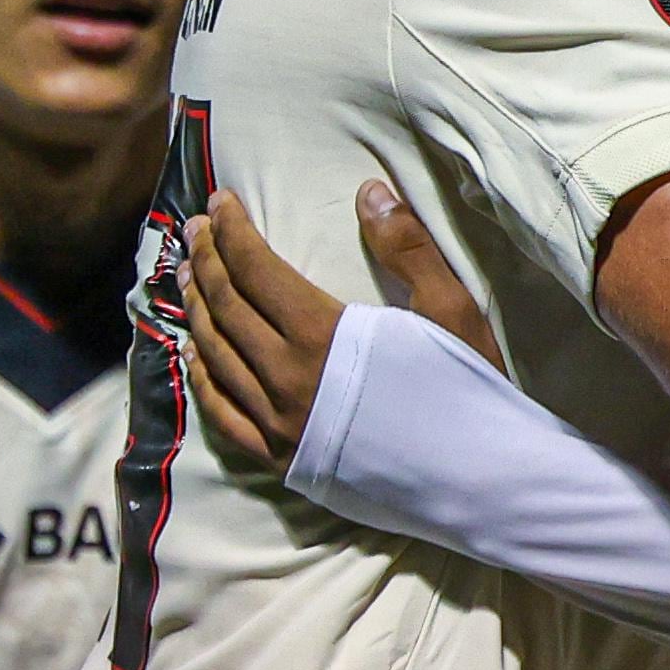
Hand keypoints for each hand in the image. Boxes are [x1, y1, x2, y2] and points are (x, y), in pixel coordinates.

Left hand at [179, 180, 503, 472]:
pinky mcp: (282, 460)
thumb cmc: (471, 387)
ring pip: (217, 357)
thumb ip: (406, 247)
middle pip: (228, 308)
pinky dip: (203, 378)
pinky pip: (223, 415)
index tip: (219, 200)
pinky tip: (196, 355)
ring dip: (197, 310)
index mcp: (324, 336)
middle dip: (207, 260)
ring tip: (189, 276)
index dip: (233, 231)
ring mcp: (280, 425)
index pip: (256, 270)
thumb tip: (368, 191)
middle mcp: (288, 380)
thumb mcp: (451, 307)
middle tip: (197, 228)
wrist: (479, 478)